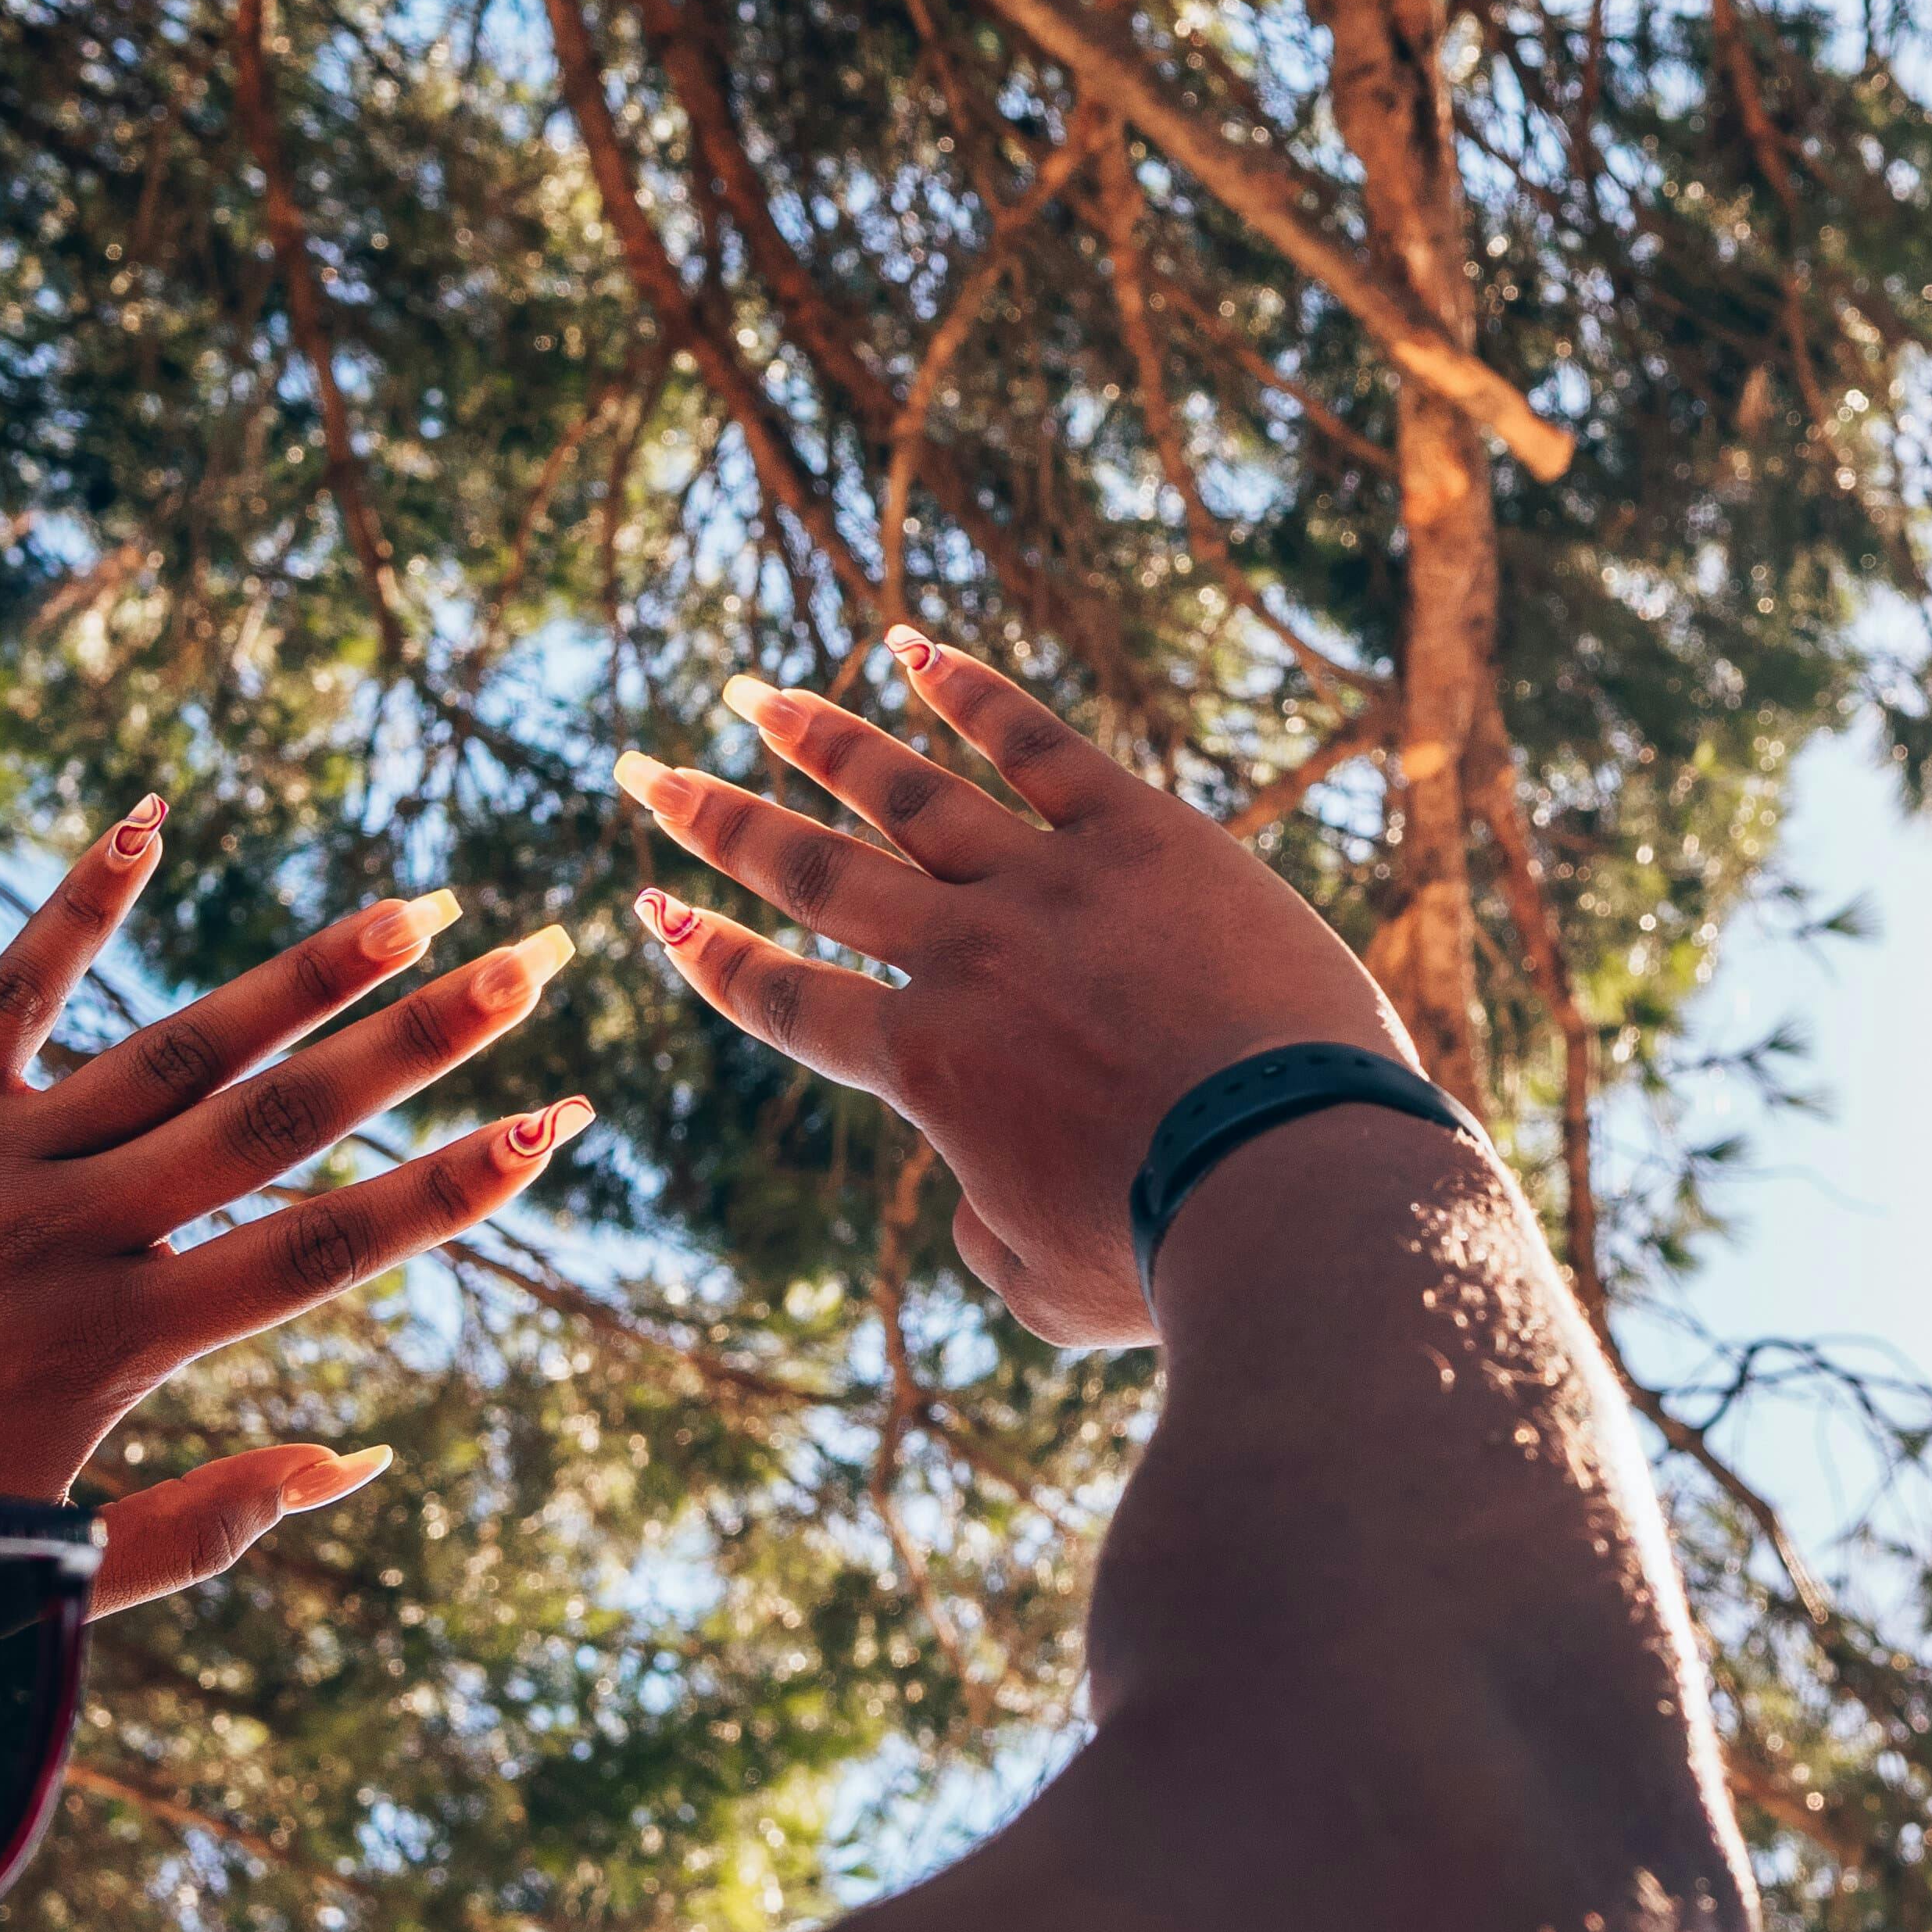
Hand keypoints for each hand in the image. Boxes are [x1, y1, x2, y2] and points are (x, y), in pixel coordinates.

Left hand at [0, 797, 593, 1608]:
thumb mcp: (50, 1578)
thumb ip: (210, 1525)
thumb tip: (365, 1456)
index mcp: (116, 1344)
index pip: (319, 1247)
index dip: (448, 1187)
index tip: (554, 1124)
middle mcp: (67, 1234)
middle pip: (277, 1119)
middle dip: (420, 1040)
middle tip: (532, 964)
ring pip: (175, 1046)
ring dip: (304, 971)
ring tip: (414, 907)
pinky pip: (6, 990)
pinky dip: (77, 903)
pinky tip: (151, 818)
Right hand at [612, 629, 1415, 1345]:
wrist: (1286, 1177)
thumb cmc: (1170, 1254)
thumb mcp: (1043, 1287)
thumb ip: (984, 1233)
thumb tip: (982, 1198)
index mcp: (923, 1067)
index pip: (783, 998)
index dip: (710, 955)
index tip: (653, 907)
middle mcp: (963, 958)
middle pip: (815, 876)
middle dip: (719, 823)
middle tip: (644, 771)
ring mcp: (1049, 886)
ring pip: (907, 793)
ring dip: (821, 740)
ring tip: (756, 695)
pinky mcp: (1147, 837)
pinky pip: (1039, 744)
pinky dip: (969, 692)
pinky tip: (910, 644)